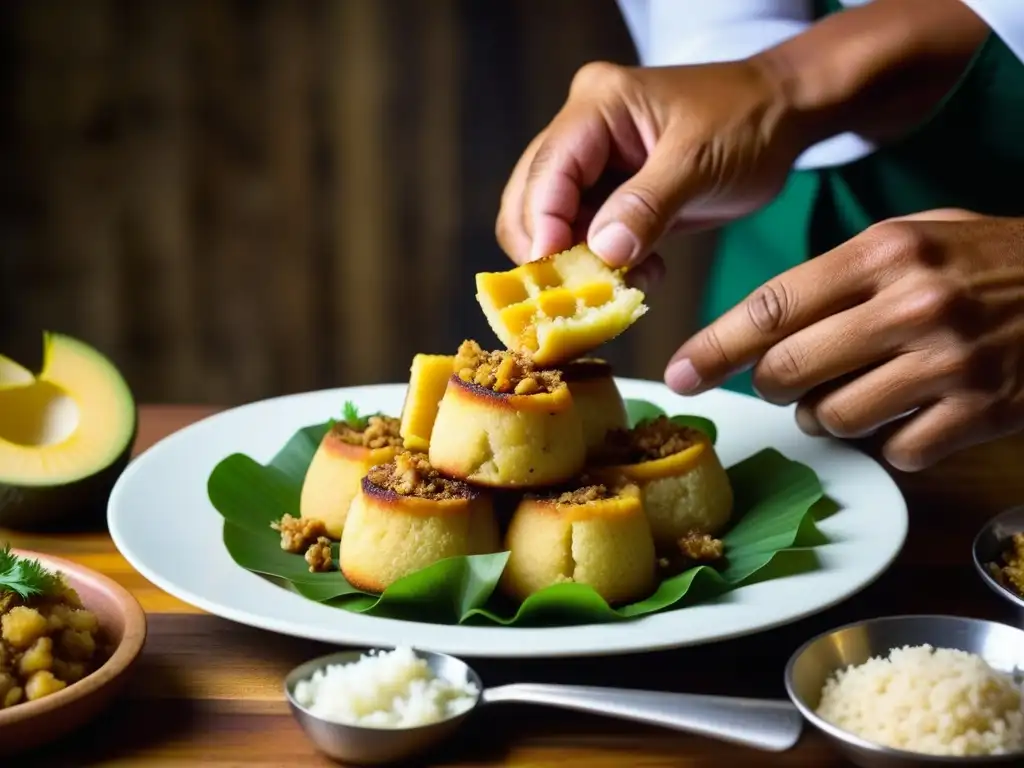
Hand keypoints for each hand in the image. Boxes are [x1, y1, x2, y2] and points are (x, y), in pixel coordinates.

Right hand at [495, 59, 802, 276]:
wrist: (783, 115)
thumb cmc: (748, 122)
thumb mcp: (700, 162)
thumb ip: (648, 206)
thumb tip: (602, 252)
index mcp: (597, 106)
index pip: (548, 169)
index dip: (542, 224)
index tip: (555, 276)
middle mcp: (582, 131)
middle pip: (531, 198)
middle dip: (550, 251)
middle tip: (582, 293)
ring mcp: (592, 164)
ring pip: (552, 224)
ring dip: (577, 265)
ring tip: (622, 284)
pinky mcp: (609, 194)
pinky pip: (584, 237)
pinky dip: (602, 266)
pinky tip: (641, 274)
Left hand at [665, 210, 1023, 471]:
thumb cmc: (998, 261)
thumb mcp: (922, 237)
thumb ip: (845, 274)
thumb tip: (763, 324)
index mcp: (886, 253)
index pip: (772, 306)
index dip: (715, 347)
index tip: (680, 372)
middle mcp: (911, 304)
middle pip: (790, 370)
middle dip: (774, 386)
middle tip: (788, 382)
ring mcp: (949, 362)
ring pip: (835, 417)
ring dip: (828, 417)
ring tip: (855, 395)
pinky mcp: (982, 411)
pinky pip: (897, 450)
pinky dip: (892, 442)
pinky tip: (913, 416)